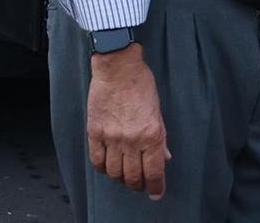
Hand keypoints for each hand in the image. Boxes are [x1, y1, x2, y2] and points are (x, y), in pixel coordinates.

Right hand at [86, 45, 169, 198]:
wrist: (118, 66)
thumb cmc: (141, 84)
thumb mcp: (158, 111)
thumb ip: (161, 138)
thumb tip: (165, 158)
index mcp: (151, 135)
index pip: (154, 172)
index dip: (156, 187)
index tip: (156, 193)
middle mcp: (131, 140)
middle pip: (133, 177)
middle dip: (138, 185)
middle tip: (139, 184)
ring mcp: (111, 137)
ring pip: (114, 173)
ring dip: (120, 179)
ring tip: (124, 175)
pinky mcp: (95, 131)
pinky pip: (97, 160)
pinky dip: (102, 168)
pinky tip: (107, 166)